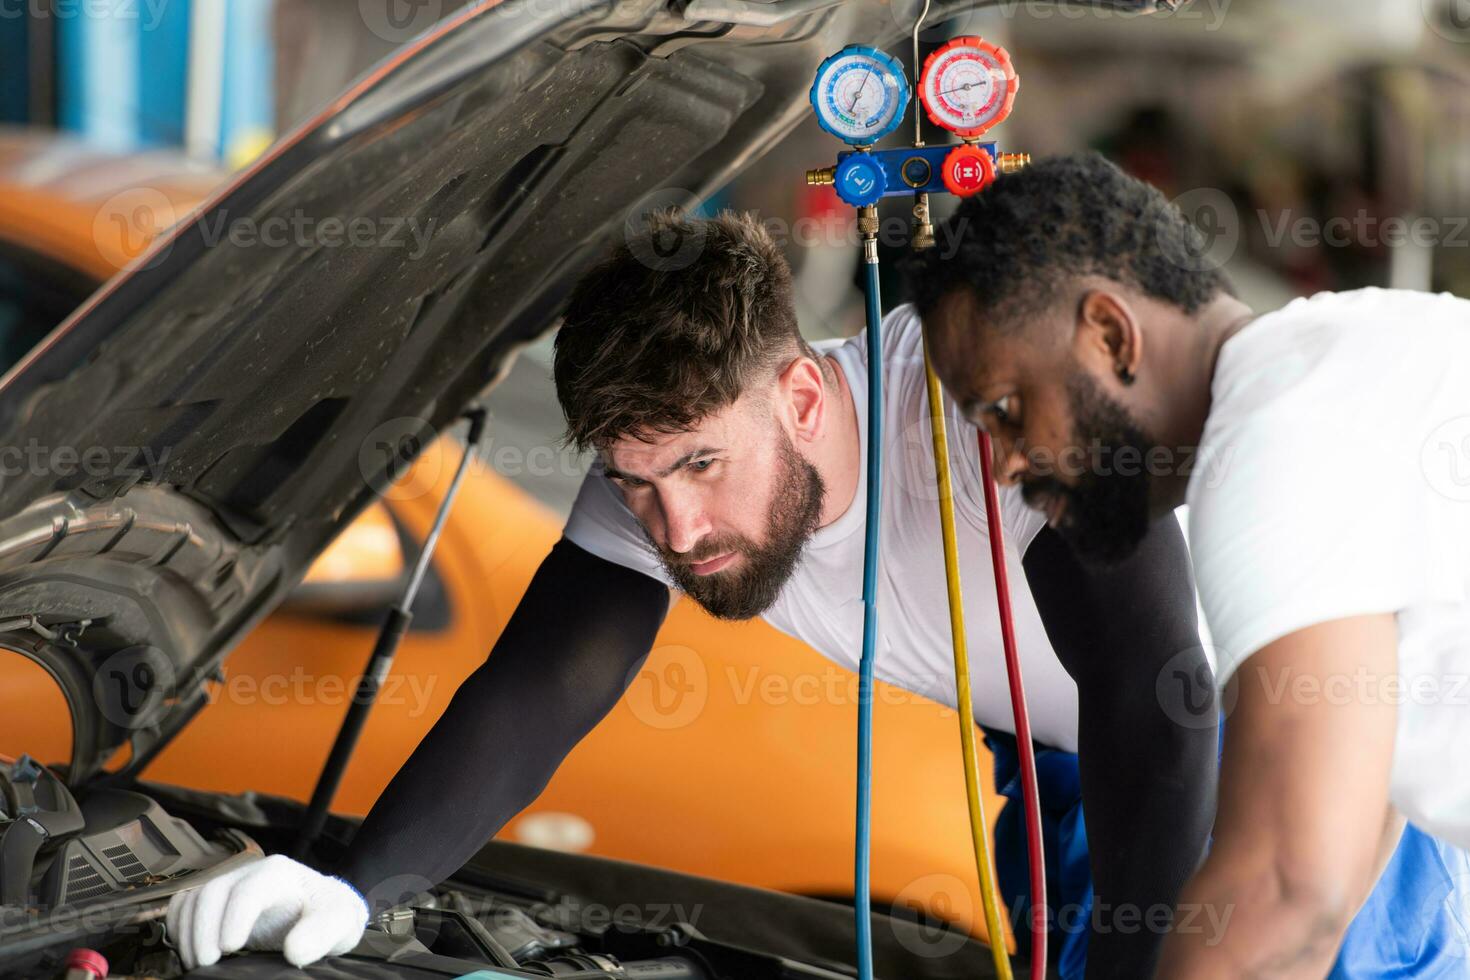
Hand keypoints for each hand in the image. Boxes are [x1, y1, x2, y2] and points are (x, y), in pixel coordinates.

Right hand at [166, 853, 368, 968]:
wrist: (324, 909)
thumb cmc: (331, 912)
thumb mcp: (340, 921)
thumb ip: (322, 932)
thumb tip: (295, 950)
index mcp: (279, 874)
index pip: (249, 890)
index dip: (234, 917)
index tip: (230, 948)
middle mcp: (251, 874)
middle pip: (213, 891)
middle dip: (204, 929)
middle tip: (207, 963)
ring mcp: (232, 885)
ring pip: (194, 898)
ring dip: (189, 932)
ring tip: (198, 962)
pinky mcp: (219, 901)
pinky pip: (186, 905)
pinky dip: (180, 926)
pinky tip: (190, 949)